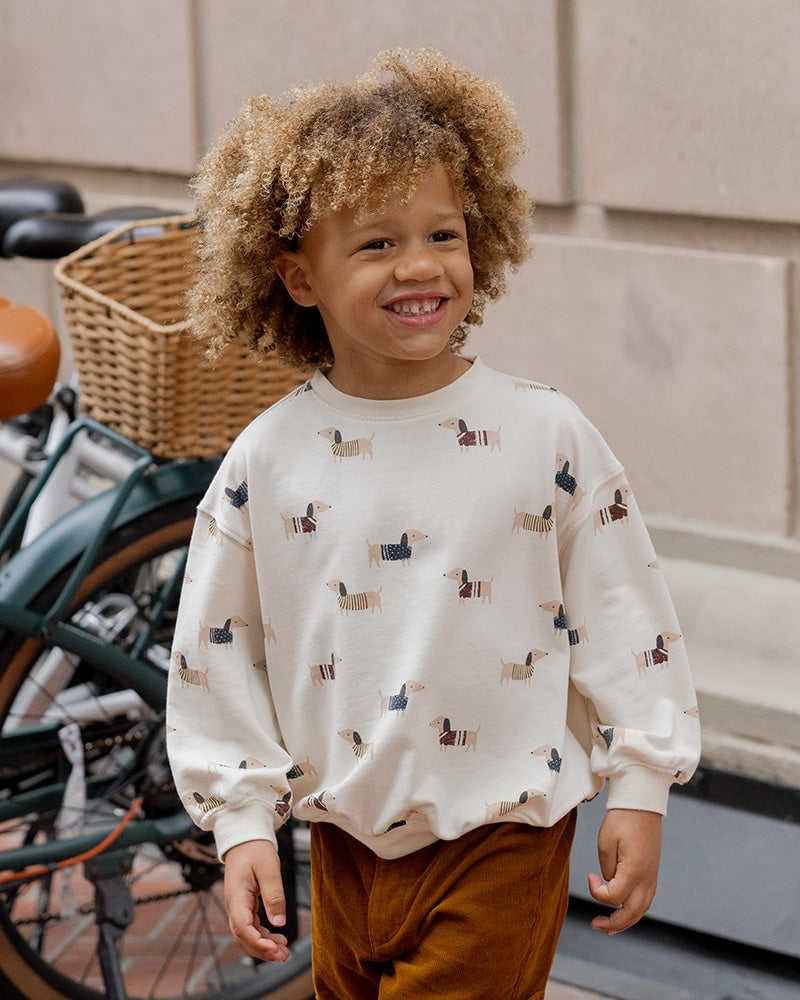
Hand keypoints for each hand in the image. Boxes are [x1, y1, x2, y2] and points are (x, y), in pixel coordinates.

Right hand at [223, 839, 289, 960]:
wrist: (244, 838)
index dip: (257, 942)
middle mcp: (234, 905)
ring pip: (246, 935)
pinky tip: (277, 939)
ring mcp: (238, 906)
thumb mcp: (269, 868)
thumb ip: (274, 895)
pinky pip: (251, 927)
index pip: (242, 927)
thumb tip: (279, 922)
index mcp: (236, 896)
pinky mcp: (244, 905)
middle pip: (243, 937)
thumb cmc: (255, 849)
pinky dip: (263, 936)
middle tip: (282, 956)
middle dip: (261, 951)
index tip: (273, 949)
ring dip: (263, 946)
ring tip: (283, 951)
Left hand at [587, 808, 661, 934]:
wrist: (641, 803)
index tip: (590, 876)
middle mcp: (648, 878)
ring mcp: (652, 876)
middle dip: (614, 924)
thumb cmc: (622, 819)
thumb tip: (609, 881)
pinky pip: (645, 898)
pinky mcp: (652, 871)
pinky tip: (623, 910)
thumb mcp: (606, 842)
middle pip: (632, 913)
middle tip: (596, 926)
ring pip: (642, 909)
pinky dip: (634, 909)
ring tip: (610, 927)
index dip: (597, 892)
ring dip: (626, 920)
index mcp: (635, 871)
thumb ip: (606, 868)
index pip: (614, 897)